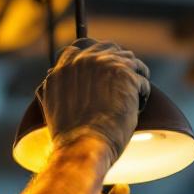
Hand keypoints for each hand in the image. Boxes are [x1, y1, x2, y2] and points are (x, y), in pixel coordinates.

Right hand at [37, 39, 150, 165]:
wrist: (82, 147)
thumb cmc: (70, 136)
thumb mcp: (51, 106)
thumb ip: (53, 85)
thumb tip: (51, 73)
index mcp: (62, 67)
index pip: (83, 46)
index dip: (98, 56)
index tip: (106, 70)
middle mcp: (81, 60)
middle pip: (109, 48)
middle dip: (119, 64)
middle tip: (123, 85)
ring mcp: (103, 64)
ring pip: (130, 62)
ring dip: (133, 79)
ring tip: (130, 101)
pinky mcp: (124, 74)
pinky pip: (142, 78)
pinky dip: (142, 94)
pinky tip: (134, 109)